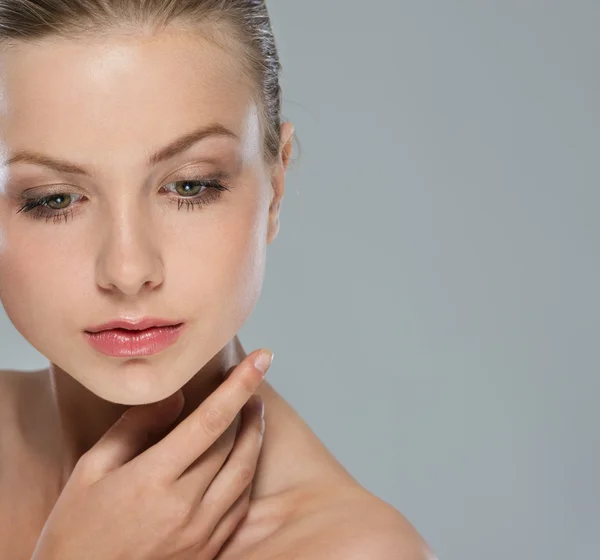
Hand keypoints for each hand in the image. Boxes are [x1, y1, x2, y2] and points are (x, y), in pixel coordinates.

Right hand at [30, 348, 272, 559]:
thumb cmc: (77, 527)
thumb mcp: (92, 470)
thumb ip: (136, 428)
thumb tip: (177, 396)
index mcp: (152, 481)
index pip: (210, 421)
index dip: (239, 385)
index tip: (261, 359)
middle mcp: (184, 508)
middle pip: (232, 445)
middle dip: (247, 405)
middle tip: (250, 380)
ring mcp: (200, 535)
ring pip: (244, 474)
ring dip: (255, 436)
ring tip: (254, 410)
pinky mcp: (207, 552)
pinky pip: (240, 506)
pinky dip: (247, 473)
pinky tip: (243, 455)